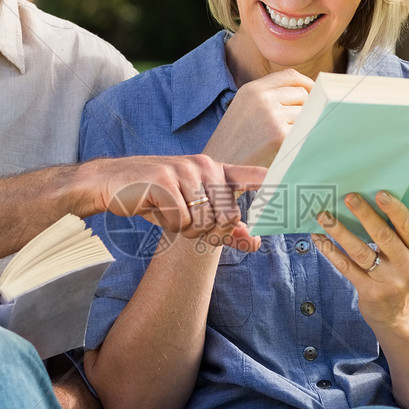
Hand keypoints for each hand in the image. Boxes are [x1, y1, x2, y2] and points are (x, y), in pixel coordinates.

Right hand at [85, 154, 266, 249]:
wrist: (112, 184)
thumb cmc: (155, 197)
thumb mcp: (193, 212)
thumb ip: (226, 228)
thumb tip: (256, 244)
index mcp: (216, 170)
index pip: (255, 176)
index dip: (276, 186)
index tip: (297, 191)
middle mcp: (205, 165)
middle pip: (228, 217)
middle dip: (208, 231)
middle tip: (185, 221)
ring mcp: (185, 170)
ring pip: (205, 221)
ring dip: (186, 228)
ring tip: (168, 211)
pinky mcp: (165, 180)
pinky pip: (181, 220)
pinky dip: (169, 223)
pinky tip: (156, 208)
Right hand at [203, 69, 313, 166]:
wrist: (220, 168)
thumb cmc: (234, 143)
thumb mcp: (244, 109)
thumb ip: (269, 97)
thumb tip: (306, 94)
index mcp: (252, 89)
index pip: (290, 76)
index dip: (306, 84)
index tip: (314, 94)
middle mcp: (262, 98)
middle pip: (302, 94)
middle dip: (306, 108)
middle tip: (296, 126)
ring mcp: (271, 116)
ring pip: (306, 113)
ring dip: (302, 126)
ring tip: (286, 140)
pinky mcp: (280, 135)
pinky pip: (303, 131)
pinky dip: (300, 139)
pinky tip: (287, 149)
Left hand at [312, 191, 408, 330]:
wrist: (398, 315)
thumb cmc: (398, 274)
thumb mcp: (406, 256)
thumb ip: (394, 235)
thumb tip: (363, 204)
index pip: (408, 226)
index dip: (394, 209)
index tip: (379, 193)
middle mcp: (406, 265)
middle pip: (383, 236)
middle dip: (365, 214)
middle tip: (349, 197)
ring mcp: (387, 280)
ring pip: (360, 251)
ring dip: (340, 231)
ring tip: (324, 216)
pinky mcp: (369, 290)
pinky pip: (346, 266)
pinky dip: (330, 250)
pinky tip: (319, 238)